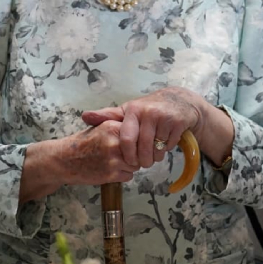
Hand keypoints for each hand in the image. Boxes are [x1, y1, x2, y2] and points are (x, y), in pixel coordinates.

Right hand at [58, 120, 140, 185]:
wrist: (64, 160)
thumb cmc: (82, 143)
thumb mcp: (100, 127)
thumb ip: (118, 127)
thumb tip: (140, 130)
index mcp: (112, 127)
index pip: (138, 133)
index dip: (138, 139)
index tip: (135, 143)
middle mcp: (114, 142)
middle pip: (139, 150)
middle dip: (135, 153)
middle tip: (128, 155)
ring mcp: (113, 159)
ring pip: (136, 164)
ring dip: (130, 165)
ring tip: (118, 163)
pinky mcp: (111, 175)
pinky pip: (128, 176)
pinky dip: (123, 175)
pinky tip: (113, 171)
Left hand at [82, 87, 206, 169]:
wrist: (178, 101)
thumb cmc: (148, 109)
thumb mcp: (128, 111)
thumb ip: (107, 116)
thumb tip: (84, 116)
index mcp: (133, 111)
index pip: (126, 140)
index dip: (127, 155)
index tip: (129, 161)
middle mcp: (148, 113)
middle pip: (142, 149)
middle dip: (142, 161)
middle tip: (142, 162)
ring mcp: (163, 118)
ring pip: (156, 151)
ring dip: (154, 157)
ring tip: (153, 153)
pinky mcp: (176, 123)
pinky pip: (168, 147)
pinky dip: (166, 150)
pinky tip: (164, 143)